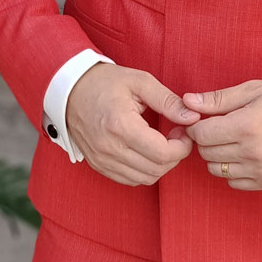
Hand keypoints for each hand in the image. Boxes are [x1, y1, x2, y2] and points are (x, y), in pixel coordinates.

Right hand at [67, 62, 201, 185]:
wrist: (69, 90)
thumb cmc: (105, 82)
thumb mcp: (140, 82)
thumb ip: (168, 101)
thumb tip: (192, 118)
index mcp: (120, 125)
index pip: (162, 153)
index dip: (182, 147)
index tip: (184, 131)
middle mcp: (109, 148)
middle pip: (156, 169)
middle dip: (175, 156)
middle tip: (176, 136)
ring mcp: (102, 159)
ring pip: (145, 178)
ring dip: (161, 165)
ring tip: (162, 143)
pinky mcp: (98, 165)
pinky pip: (130, 180)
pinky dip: (145, 170)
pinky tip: (147, 151)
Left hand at [181, 80, 261, 189]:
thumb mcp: (253, 90)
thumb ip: (218, 99)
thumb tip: (187, 101)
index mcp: (246, 125)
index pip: (200, 134)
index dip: (197, 125)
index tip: (205, 120)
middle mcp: (252, 152)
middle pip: (206, 152)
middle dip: (207, 140)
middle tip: (220, 128)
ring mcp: (261, 170)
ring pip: (216, 169)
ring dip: (218, 156)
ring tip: (233, 141)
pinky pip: (233, 182)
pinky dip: (232, 170)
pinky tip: (243, 155)